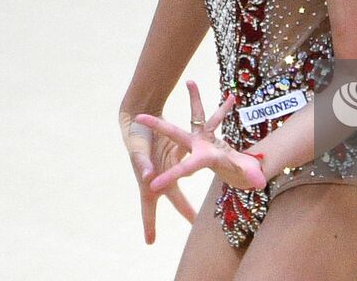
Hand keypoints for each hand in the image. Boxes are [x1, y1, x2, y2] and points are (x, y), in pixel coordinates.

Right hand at [120, 105, 196, 244]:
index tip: (150, 241)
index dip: (149, 224)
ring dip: (197, 181)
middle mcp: (163, 175)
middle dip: (187, 212)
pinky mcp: (179, 150)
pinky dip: (203, 154)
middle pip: (177, 198)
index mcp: (149, 181)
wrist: (140, 116)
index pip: (148, 207)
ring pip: (187, 176)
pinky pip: (193, 153)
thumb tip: (148, 178)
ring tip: (210, 200)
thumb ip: (143, 164)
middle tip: (197, 226)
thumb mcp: (137, 151)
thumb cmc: (135, 137)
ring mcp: (172, 164)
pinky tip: (220, 157)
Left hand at [134, 79, 267, 194]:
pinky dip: (224, 107)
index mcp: (203, 160)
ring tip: (190, 81)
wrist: (240, 173)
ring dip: (195, 98)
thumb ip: (251, 177)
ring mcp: (204, 138)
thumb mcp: (247, 177)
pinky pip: (217, 116)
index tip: (151, 185)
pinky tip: (230, 96)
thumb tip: (258, 181)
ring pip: (198, 115)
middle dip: (157, 126)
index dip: (170, 176)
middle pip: (174, 133)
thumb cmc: (244, 177)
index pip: (183, 168)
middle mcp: (198, 147)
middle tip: (139, 117)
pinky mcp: (212, 132)